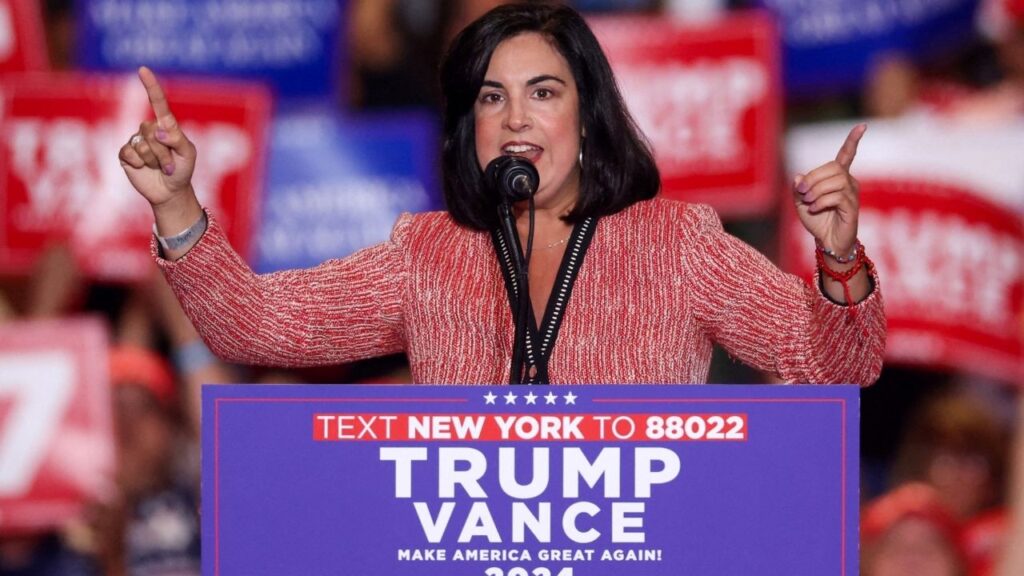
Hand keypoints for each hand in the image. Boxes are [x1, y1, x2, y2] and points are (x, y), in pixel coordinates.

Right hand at [118, 66, 196, 208]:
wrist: (170, 192)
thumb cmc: (182, 170)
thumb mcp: (188, 154)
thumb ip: (177, 139)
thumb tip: (157, 130)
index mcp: (166, 125)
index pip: (157, 102)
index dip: (150, 86)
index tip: (143, 70)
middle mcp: (149, 129)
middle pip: (151, 131)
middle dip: (163, 152)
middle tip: (170, 165)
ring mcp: (136, 141)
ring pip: (142, 145)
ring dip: (154, 161)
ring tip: (159, 168)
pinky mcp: (125, 154)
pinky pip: (129, 154)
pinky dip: (140, 164)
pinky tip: (143, 169)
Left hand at [792, 124, 865, 257]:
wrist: (827, 241)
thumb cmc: (817, 220)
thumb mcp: (800, 202)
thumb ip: (798, 188)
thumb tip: (799, 176)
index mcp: (838, 177)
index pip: (847, 155)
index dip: (853, 140)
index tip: (862, 126)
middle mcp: (849, 182)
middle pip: (833, 168)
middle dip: (813, 178)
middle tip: (802, 194)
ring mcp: (852, 194)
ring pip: (836, 181)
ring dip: (817, 191)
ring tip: (809, 202)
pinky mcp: (852, 207)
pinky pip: (837, 196)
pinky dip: (821, 201)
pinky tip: (814, 209)